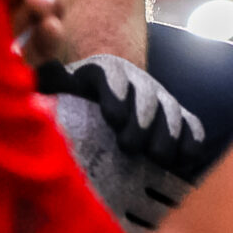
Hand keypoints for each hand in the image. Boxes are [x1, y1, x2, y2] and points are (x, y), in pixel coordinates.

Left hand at [38, 53, 209, 177]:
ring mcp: (159, 99)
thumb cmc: (70, 102)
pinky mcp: (176, 118)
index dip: (115, 96)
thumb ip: (48, 82)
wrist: (99, 107)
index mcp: (103, 71)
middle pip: (146, 94)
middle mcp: (135, 81)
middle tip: (129, 147)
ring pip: (171, 111)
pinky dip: (191, 141)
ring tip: (158, 158)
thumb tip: (41, 75)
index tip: (113, 119)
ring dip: (168, 134)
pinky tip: (185, 161)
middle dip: (141, 120)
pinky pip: (191, 125)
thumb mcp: (55, 88)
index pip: (111, 76)